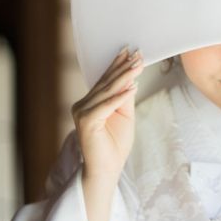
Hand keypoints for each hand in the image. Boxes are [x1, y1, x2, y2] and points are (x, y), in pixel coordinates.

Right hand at [71, 46, 143, 180]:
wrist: (107, 168)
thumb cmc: (116, 144)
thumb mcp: (124, 116)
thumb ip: (124, 98)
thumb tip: (131, 79)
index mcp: (90, 103)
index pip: (106, 80)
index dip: (118, 65)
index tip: (131, 51)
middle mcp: (82, 105)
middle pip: (106, 83)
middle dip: (123, 67)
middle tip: (137, 53)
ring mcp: (82, 113)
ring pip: (107, 92)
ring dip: (124, 77)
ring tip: (138, 65)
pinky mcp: (86, 122)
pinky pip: (106, 106)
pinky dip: (119, 97)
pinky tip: (132, 87)